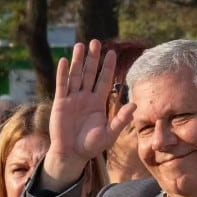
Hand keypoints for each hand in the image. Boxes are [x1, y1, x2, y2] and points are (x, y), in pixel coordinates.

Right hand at [43, 41, 135, 189]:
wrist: (72, 154)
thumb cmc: (91, 146)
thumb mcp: (109, 133)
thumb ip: (121, 119)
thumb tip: (135, 105)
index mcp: (98, 103)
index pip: (104, 80)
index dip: (108, 67)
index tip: (112, 53)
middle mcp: (85, 97)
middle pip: (90, 74)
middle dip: (93, 58)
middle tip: (96, 42)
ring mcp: (72, 99)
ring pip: (76, 76)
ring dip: (78, 61)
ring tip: (80, 45)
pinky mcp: (60, 103)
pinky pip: (62, 86)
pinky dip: (63, 74)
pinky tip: (63, 61)